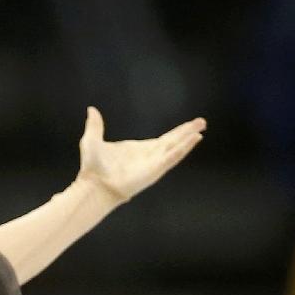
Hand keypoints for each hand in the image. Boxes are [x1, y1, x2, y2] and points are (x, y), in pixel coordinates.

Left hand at [76, 106, 206, 202]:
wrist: (93, 185)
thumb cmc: (92, 167)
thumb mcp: (92, 140)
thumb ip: (95, 125)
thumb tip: (91, 110)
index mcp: (139, 149)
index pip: (163, 139)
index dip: (177, 132)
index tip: (189, 126)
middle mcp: (149, 156)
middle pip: (173, 141)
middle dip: (187, 132)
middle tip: (202, 122)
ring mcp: (153, 163)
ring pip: (176, 148)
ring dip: (189, 138)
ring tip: (201, 128)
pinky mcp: (154, 170)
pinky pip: (172, 157)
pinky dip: (184, 148)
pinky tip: (194, 139)